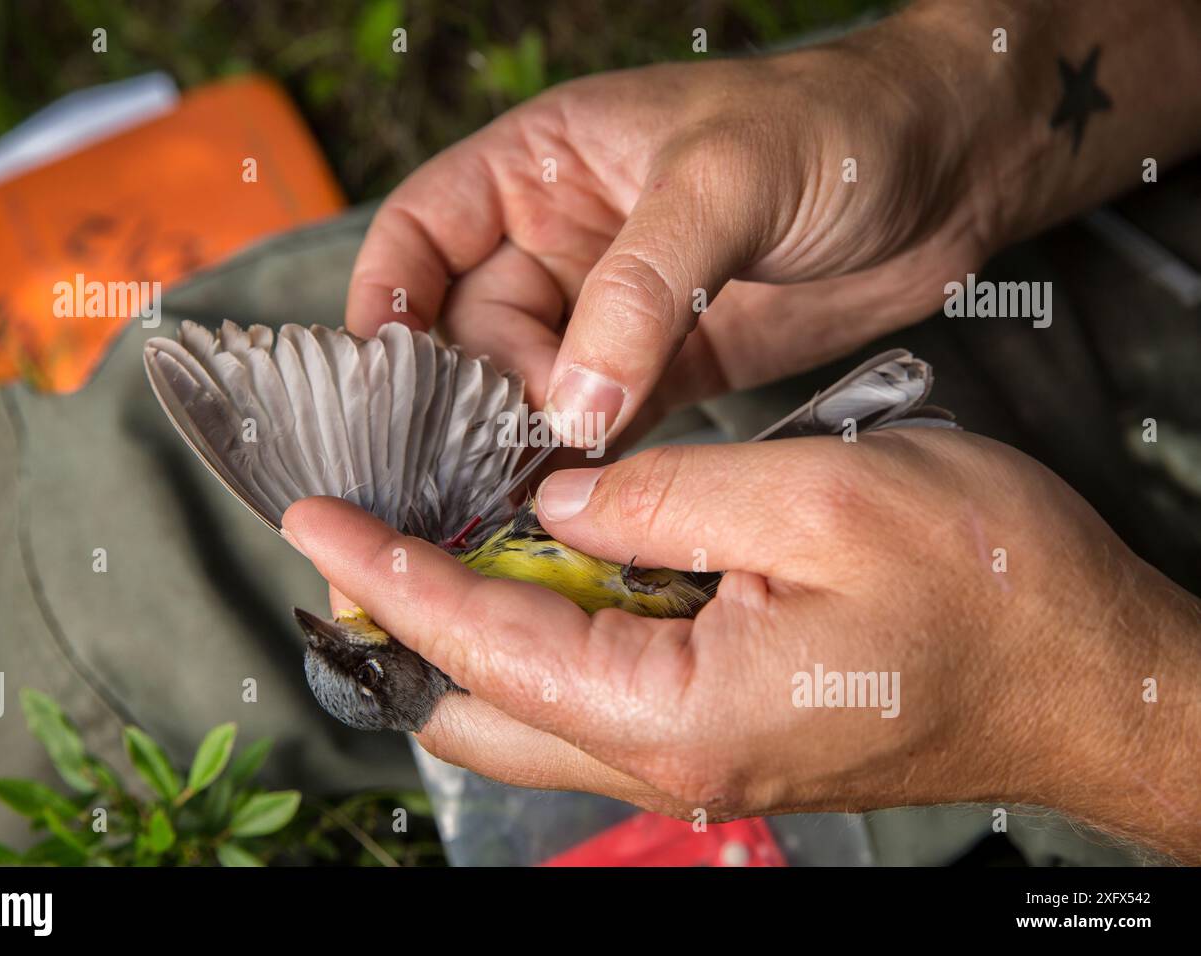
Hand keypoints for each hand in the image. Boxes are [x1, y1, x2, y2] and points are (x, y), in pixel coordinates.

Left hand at [283, 429, 1200, 861]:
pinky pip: (592, 690)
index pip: (481, 647)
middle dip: (403, 619)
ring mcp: (692, 754)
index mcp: (677, 712)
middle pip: (478, 707)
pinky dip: (544, 629)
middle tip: (361, 529)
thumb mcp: (819, 498)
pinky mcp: (719, 728)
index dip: (388, 577)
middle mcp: (667, 759)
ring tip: (435, 531)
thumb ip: (661, 499)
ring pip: (527, 705)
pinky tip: (545, 561)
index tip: (316, 522)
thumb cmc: (989, 590)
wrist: (1088, 675)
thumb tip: (555, 509)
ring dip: (470, 623)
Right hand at [345, 8, 992, 448]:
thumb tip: (567, 405)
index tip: (376, 386)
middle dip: (462, 399)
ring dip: (517, 444)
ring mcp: (614, 312)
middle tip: (469, 472)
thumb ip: (640, 291)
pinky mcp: (667, 369)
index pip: (421, 234)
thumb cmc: (837, 130)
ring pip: (528, 388)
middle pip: (468, 330)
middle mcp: (563, 241)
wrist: (952, 175)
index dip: (386, 306)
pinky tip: (573, 502)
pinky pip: (598, 425)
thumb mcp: (725, 183)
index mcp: (544, 165)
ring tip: (509, 502)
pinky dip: (580, 464)